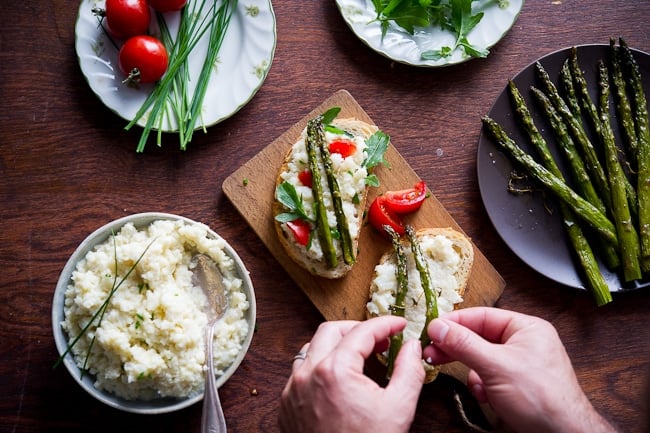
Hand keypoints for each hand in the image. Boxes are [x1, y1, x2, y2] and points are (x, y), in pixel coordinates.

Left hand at [279, 316, 424, 432]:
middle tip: (381, 339)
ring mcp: (292, 390)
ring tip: (361, 358)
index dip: (385, 324)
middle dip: (358, 329)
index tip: (399, 325)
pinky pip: (301, 372)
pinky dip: (321, 366)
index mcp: (334, 371)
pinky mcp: (286, 405)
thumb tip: (412, 347)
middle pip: (330, 331)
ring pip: (312, 349)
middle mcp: (307, 375)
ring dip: (336, 346)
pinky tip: (340, 380)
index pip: (362, 332)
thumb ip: (409, 371)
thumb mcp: (398, 409)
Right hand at [422, 307, 617, 432]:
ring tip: (476, 385)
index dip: (455, 322)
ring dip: (474, 373)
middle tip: (432, 353)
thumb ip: (464, 344)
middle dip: (457, 348)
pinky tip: (488, 396)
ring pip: (481, 360)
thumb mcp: (495, 366)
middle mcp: (523, 343)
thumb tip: (438, 326)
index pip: (482, 316)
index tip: (432, 329)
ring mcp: (519, 365)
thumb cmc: (541, 397)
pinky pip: (488, 377)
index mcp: (526, 328)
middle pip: (479, 337)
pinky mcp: (515, 384)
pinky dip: (483, 387)